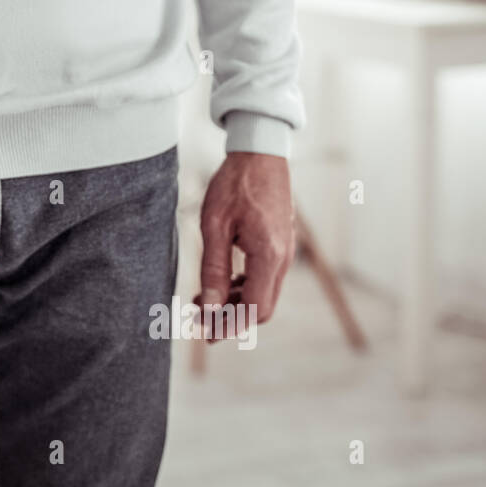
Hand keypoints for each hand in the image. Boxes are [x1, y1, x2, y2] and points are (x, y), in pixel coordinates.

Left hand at [192, 151, 294, 340]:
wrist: (260, 154)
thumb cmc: (234, 185)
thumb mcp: (215, 225)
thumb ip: (213, 269)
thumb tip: (209, 306)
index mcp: (269, 255)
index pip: (253, 308)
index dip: (229, 324)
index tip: (204, 331)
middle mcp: (283, 258)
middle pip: (262, 308)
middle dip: (231, 319)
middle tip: (200, 319)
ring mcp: (286, 252)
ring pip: (264, 295)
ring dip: (236, 304)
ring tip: (202, 300)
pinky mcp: (281, 246)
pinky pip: (265, 279)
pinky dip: (244, 288)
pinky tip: (220, 283)